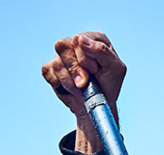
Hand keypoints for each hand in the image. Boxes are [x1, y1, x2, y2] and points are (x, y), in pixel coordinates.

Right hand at [42, 31, 126, 154]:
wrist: (98, 106)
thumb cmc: (109, 86)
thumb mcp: (115, 69)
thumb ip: (101, 51)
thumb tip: (80, 38)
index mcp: (93, 39)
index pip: (78, 39)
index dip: (85, 58)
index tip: (94, 70)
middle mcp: (76, 44)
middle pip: (62, 46)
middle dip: (75, 69)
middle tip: (85, 82)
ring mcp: (62, 56)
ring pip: (56, 63)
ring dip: (69, 81)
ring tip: (80, 88)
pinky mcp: (52, 68)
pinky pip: (48, 71)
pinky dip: (59, 84)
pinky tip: (70, 88)